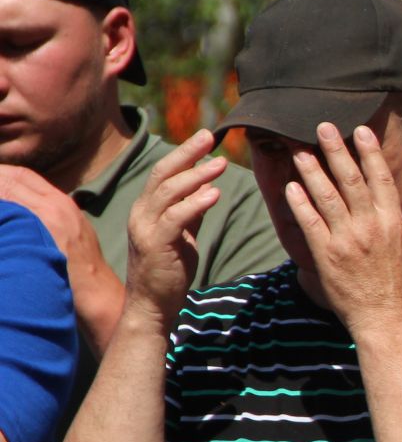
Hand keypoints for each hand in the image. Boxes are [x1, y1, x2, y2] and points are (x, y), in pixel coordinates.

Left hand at [0, 162, 125, 351]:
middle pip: (12, 179)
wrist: (98, 294)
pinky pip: (8, 216)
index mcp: (63, 204)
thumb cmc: (82, 271)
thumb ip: (52, 217)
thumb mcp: (74, 233)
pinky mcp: (37, 239)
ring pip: (7, 195)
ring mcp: (46, 222)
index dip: (1, 173)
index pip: (24, 175)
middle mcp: (56, 206)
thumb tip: (23, 212)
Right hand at [122, 128, 225, 323]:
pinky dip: (195, 204)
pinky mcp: (156, 245)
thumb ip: (191, 212)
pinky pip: (176, 218)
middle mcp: (141, 214)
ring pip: (169, 192)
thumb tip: (208, 188)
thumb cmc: (168, 271)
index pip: (164, 173)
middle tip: (211, 135)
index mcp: (147, 209)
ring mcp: (145, 228)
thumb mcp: (183, 235)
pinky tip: (214, 194)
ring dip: (196, 175)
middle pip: (163, 174)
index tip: (206, 138)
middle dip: (187, 153)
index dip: (184, 154)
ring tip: (220, 163)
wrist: (152, 306)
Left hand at [285, 122, 401, 333]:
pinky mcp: (327, 255)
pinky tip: (291, 186)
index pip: (381, 179)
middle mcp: (370, 226)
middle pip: (350, 179)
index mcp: (394, 223)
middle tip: (322, 127)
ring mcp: (347, 240)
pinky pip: (310, 223)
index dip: (369, 153)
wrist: (386, 320)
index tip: (360, 131)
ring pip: (326, 196)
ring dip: (312, 170)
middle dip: (335, 150)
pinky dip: (300, 203)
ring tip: (299, 150)